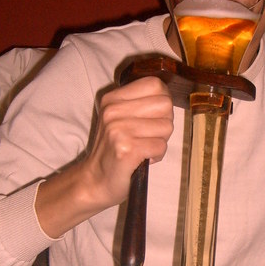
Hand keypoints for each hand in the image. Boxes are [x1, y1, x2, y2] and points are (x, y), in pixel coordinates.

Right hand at [36, 76, 173, 236]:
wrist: (95, 181)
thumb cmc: (114, 150)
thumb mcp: (119, 119)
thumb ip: (140, 104)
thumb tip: (168, 97)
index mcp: (112, 99)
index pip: (155, 84)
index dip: (163, 101)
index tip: (155, 117)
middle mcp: (113, 111)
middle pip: (165, 104)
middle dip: (165, 122)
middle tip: (150, 136)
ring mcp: (118, 129)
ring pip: (166, 126)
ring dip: (161, 141)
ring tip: (144, 148)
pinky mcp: (126, 149)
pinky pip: (161, 146)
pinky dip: (157, 155)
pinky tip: (143, 158)